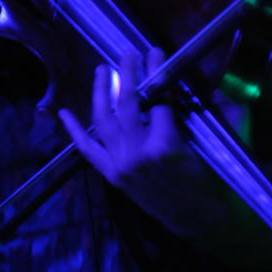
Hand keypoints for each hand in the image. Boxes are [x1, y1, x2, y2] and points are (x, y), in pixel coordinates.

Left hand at [59, 49, 204, 231]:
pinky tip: (64, 113)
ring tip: (102, 70)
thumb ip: (201, 113)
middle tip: (128, 54)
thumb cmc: (207, 180)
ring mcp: (120, 163)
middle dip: (127, 74)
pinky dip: (74, 131)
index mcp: (166, 144)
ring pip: (103, 119)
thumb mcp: (208, 144)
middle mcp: (138, 151)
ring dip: (100, 92)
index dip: (157, 72)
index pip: (159, 98)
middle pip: (127, 103)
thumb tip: (205, 84)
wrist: (195, 219)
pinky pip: (87, 150)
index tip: (154, 53)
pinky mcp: (111, 174)